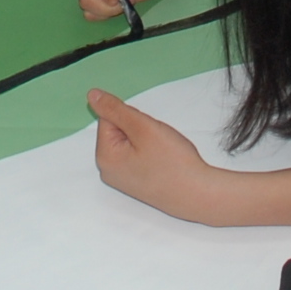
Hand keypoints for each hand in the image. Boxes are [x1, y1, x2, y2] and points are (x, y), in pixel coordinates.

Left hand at [87, 88, 218, 219]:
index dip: (132, 118)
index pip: (109, 118)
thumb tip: (92, 94)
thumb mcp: (143, 127)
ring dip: (146, 140)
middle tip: (158, 142)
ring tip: (162, 153)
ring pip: (130, 143)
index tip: (149, 132)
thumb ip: (115, 109)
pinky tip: (163, 162)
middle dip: (139, 130)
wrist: (198, 195)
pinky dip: (150, 153)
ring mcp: (122, 180)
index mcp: (104, 157)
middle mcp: (107, 171)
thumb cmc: (172, 161)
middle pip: (118, 131)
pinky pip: (137, 156)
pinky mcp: (136, 184)